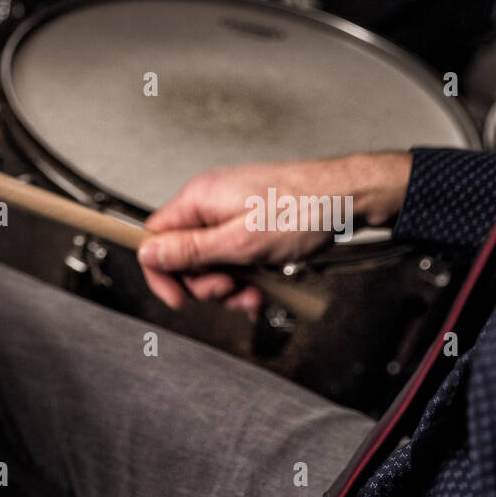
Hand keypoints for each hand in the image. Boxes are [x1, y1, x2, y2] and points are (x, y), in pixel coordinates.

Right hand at [137, 152, 411, 316]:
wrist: (348, 198)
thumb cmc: (304, 210)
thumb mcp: (240, 241)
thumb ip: (189, 250)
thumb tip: (147, 252)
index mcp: (198, 200)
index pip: (154, 240)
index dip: (162, 273)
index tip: (180, 298)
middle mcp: (209, 205)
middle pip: (183, 257)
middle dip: (206, 283)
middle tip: (232, 288)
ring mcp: (229, 215)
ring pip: (210, 264)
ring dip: (230, 286)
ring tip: (254, 290)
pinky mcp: (248, 226)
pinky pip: (232, 259)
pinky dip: (245, 278)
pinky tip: (262, 287)